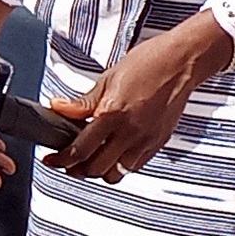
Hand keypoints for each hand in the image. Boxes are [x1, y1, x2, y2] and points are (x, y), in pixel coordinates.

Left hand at [50, 13, 234, 182]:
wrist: (182, 61)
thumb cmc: (148, 62)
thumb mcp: (107, 79)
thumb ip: (83, 102)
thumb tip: (59, 108)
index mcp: (113, 114)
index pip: (80, 149)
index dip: (62, 159)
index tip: (53, 160)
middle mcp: (130, 132)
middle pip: (96, 169)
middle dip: (78, 169)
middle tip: (69, 162)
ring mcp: (146, 140)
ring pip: (117, 174)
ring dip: (100, 171)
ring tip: (92, 159)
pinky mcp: (158, 142)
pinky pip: (135, 166)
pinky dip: (120, 165)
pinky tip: (114, 152)